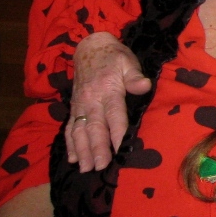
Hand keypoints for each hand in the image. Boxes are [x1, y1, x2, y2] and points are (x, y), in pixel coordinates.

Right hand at [66, 32, 150, 170]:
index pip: (114, 115)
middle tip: (100, 167)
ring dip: (82, 151)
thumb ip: (134, 76)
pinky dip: (70, 144)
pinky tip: (72, 158)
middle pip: (94, 127)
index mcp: (108, 90)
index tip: (120, 150)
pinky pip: (70, 127)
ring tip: (85, 168)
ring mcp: (80, 105)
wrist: (89, 48)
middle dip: (97, 149)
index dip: (117, 133)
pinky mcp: (73, 107)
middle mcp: (91, 100)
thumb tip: (145, 86)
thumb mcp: (127, 61)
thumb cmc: (114, 56)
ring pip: (79, 131)